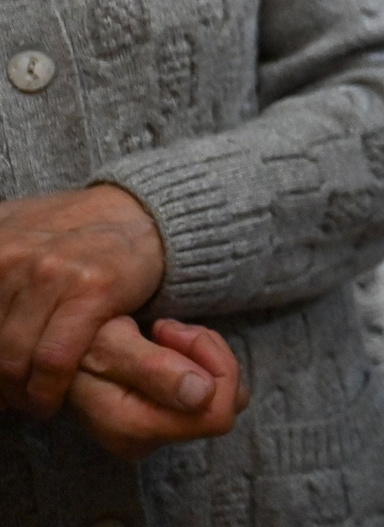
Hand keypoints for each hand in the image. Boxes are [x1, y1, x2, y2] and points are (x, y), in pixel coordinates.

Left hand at [0, 185, 165, 416]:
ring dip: (16, 394)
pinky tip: (47, 400)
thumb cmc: (67, 233)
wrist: (138, 214)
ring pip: (11, 360)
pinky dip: (46, 391)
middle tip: (4, 397)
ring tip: (24, 401)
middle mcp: (7, 256)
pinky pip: (53, 361)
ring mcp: (48, 272)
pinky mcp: (89, 291)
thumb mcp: (8, 232)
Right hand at [62, 317, 242, 459]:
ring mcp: (157, 432)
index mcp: (135, 430)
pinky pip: (212, 390)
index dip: (211, 366)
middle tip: (169, 329)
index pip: (216, 414)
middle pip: (225, 403)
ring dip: (202, 353)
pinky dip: (200, 358)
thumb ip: (153, 369)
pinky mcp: (165, 417)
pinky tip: (169, 343)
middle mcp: (147, 441)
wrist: (62, 347)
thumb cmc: (80, 340)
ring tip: (165, 332)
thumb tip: (203, 397)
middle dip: (208, 356)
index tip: (172, 332)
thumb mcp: (110, 343)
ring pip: (222, 393)